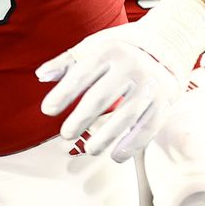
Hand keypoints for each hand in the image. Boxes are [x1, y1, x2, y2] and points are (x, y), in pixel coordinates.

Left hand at [36, 24, 184, 162]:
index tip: (47, 110)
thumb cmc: (116, 55)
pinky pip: (148, 127)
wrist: (163, 49)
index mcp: (109, 51)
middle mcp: (131, 66)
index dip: (63, 93)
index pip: (81, 74)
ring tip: (89, 149)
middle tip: (65, 134)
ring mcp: (149, 85)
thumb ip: (65, 63)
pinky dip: (132, 144)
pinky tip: (115, 156)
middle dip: (81, 118)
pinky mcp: (164, 102)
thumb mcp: (91, 50)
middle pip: (102, 96)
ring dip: (105, 136)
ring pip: (126, 115)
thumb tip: (41, 76)